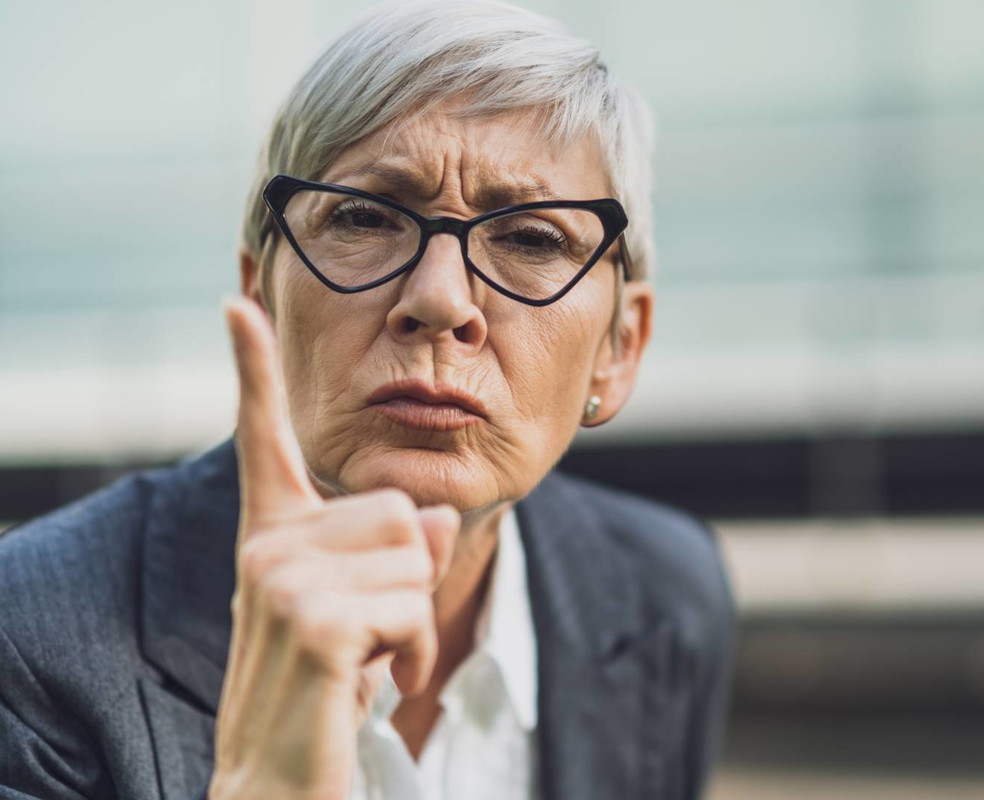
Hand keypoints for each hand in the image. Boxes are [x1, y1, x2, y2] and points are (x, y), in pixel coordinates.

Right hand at [209, 296, 458, 799]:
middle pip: (399, 508)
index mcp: (274, 537)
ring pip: (415, 551)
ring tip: (374, 660)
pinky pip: (411, 603)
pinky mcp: (313, 621)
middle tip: (375, 633)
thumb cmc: (325, 694)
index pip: (264, 442)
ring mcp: (281, 581)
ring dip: (415, 616)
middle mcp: (267, 548)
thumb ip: (397, 553)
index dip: (253, 372)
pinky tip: (378, 682)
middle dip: (412, 575)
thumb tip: (435, 518)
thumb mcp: (368, 611)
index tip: (236, 306)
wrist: (282, 784)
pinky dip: (412, 649)